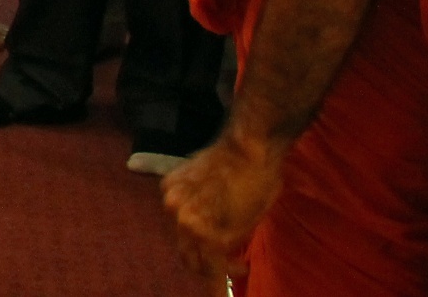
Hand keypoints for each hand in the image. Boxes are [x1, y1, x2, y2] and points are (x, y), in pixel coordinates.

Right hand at [162, 133, 283, 281]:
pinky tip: (209, 218)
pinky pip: (177, 211)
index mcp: (198, 229)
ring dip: (198, 242)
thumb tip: (223, 262)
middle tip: (230, 266)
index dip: (217, 287)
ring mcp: (171, 194)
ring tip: (222, 242)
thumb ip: (228, 248)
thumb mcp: (247, 227)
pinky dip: (191, 219)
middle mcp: (177, 213)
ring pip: (181, 234)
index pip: (206, 270)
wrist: (249, 144)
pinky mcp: (170, 179)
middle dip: (208, 266)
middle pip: (188, 255)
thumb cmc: (257, 187)